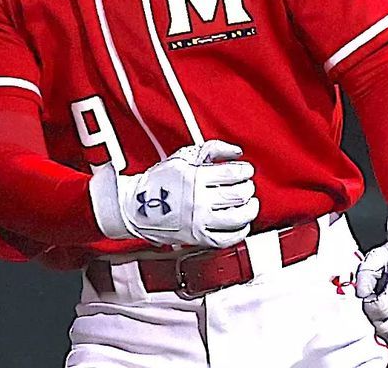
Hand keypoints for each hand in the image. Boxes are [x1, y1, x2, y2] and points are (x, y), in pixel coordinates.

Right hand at [89, 140, 258, 247]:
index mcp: (194, 178)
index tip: (246, 171)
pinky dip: (240, 231)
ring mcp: (198, 222)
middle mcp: (197, 201)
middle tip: (246, 186)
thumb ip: (213, 149)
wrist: (137, 206)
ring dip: (249, 209)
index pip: (231, 174)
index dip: (244, 171)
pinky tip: (242, 224)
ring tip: (249, 204)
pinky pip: (227, 238)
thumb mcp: (184, 156)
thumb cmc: (161, 181)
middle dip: (247, 189)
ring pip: (236, 218)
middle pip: (236, 195)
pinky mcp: (198, 238)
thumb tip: (237, 152)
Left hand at [354, 205, 387, 351]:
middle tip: (371, 308)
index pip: (380, 309)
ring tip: (380, 319)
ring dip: (384, 333)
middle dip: (373, 319)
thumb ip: (365, 273)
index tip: (368, 298)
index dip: (368, 305)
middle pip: (387, 327)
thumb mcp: (379, 255)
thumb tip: (360, 294)